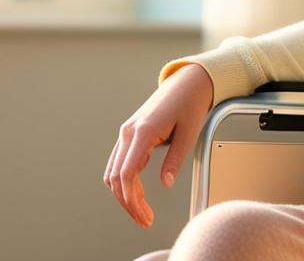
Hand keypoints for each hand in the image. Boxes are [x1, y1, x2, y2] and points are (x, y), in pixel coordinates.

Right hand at [104, 63, 214, 228]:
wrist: (188, 82)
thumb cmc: (190, 104)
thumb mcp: (189, 134)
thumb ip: (175, 160)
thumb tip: (166, 184)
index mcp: (142, 132)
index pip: (126, 174)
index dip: (132, 200)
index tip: (145, 216)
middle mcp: (129, 132)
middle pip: (116, 177)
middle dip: (128, 203)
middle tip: (146, 220)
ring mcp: (127, 132)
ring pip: (113, 172)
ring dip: (124, 194)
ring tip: (142, 212)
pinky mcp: (130, 134)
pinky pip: (119, 162)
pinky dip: (124, 181)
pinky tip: (138, 194)